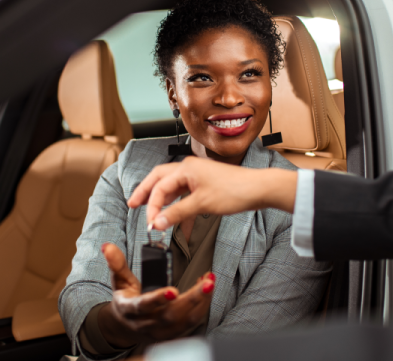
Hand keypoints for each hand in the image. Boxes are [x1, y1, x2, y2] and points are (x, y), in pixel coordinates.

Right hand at [98, 243, 214, 344]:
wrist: (127, 327)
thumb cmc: (126, 299)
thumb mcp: (119, 281)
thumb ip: (116, 263)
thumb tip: (108, 246)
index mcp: (130, 310)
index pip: (144, 306)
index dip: (158, 299)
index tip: (173, 290)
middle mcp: (146, 324)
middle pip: (171, 315)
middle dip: (192, 299)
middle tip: (207, 283)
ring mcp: (161, 331)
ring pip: (185, 321)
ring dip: (201, 302)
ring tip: (210, 282)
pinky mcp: (174, 334)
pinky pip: (192, 323)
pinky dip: (202, 306)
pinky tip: (206, 290)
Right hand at [127, 157, 297, 230]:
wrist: (259, 189)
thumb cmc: (235, 191)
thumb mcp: (202, 204)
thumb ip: (177, 214)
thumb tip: (157, 223)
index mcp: (186, 168)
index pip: (159, 186)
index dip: (152, 206)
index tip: (150, 224)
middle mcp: (189, 169)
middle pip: (160, 179)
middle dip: (146, 192)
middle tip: (133, 204)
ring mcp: (197, 177)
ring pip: (173, 188)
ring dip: (163, 202)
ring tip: (152, 214)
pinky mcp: (205, 186)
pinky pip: (186, 196)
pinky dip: (180, 209)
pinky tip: (179, 225)